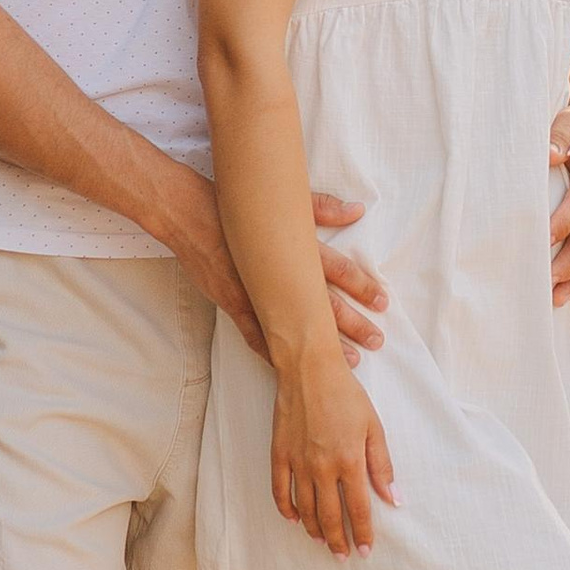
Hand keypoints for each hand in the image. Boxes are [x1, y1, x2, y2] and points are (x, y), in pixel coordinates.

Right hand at [153, 166, 386, 361]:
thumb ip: (320, 208)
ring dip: (321, 345)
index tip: (383, 302)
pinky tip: (290, 368)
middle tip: (376, 341)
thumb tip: (356, 211)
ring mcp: (253, 294)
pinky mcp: (233, 305)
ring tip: (347, 362)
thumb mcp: (279, 201)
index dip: (361, 287)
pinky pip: (256, 336)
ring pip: (294, 326)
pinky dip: (274, 353)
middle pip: (322, 304)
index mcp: (292, 248)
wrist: (186, 212)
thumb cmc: (233, 203)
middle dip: (352, 324)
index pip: (336, 270)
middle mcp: (276, 275)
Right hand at [271, 348, 396, 557]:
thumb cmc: (346, 395)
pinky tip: (294, 519)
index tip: (365, 550)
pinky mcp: (279, 454)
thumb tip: (393, 498)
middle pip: (330, 516)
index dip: (363, 533)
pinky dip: (286, 508)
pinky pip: (280, 490)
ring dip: (314, 530)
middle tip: (343, 556)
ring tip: (323, 542)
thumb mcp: (373, 427)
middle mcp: (323, 467)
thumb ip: (382, 465)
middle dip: (338, 540)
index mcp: (349, 461)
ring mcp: (298, 462)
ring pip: (305, 508)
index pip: (359, 509)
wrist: (309, 370)